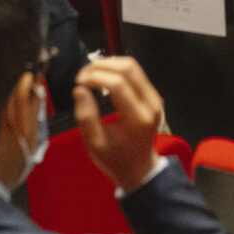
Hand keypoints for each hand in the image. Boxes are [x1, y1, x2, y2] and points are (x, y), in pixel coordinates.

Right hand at [73, 56, 163, 191]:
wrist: (139, 168)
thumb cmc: (115, 159)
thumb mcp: (95, 144)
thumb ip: (86, 117)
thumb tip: (80, 89)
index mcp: (138, 119)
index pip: (118, 84)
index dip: (95, 77)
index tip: (78, 81)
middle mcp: (151, 105)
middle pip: (128, 68)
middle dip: (101, 65)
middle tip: (82, 75)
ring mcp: (155, 99)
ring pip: (133, 66)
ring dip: (109, 64)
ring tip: (89, 74)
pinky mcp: (153, 96)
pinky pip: (136, 73)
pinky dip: (117, 70)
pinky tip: (102, 77)